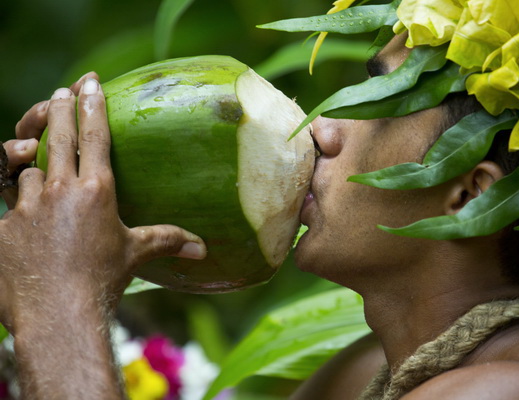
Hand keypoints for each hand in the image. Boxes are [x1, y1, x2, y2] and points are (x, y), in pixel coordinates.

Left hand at [0, 79, 206, 398]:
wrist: (58, 316)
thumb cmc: (103, 282)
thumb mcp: (136, 255)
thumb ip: (168, 241)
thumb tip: (204, 249)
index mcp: (96, 191)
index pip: (95, 137)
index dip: (93, 106)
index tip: (90, 84)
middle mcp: (59, 191)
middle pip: (58, 136)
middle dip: (60, 108)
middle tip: (62, 91)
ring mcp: (26, 207)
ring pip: (27, 173)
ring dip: (35, 171)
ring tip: (45, 179)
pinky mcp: (2, 227)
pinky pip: (8, 207)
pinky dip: (17, 210)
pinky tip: (25, 226)